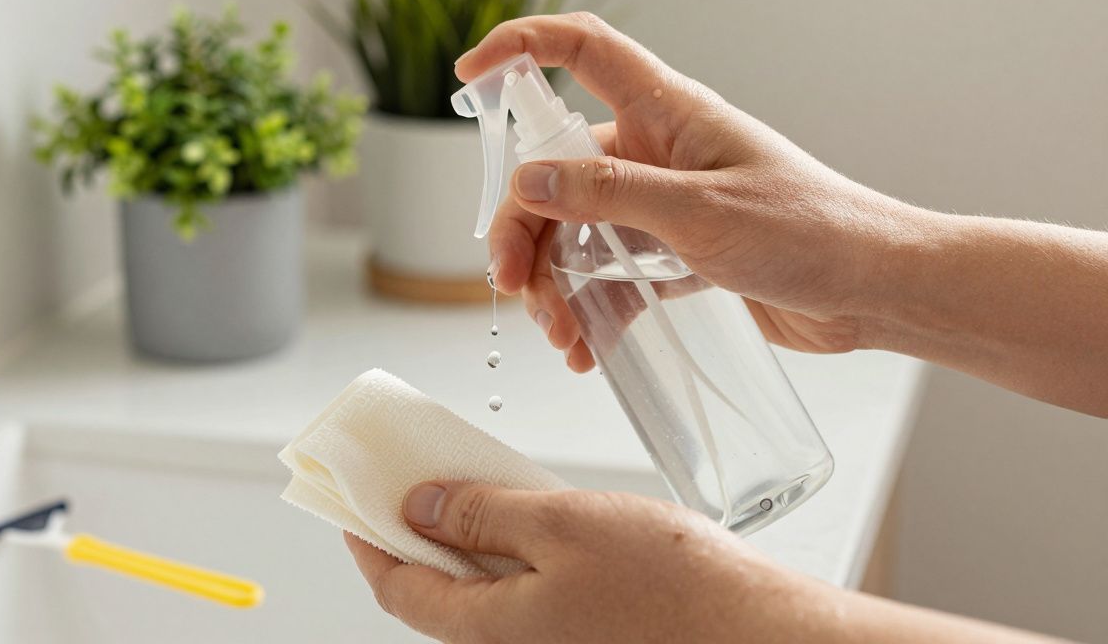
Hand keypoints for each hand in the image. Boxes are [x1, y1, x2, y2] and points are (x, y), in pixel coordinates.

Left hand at [344, 481, 825, 643]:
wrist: (759, 633)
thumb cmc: (673, 584)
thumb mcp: (561, 524)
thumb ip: (483, 514)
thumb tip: (419, 507)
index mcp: (493, 627)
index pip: (398, 589)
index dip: (366, 544)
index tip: (349, 506)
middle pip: (438, 590)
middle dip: (416, 533)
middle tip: (410, 479)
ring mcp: (555, 639)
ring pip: (486, 589)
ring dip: (467, 536)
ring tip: (469, 480)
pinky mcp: (589, 629)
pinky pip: (529, 591)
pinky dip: (514, 549)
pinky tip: (531, 510)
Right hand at [463, 13, 922, 369]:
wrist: (874, 291)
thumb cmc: (812, 232)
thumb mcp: (701, 213)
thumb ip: (609, 194)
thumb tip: (528, 179)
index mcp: (667, 114)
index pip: (581, 51)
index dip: (520, 48)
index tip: (469, 78)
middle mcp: (657, 152)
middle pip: (556, 169)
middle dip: (522, 226)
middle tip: (509, 282)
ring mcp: (663, 203)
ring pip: (576, 230)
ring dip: (554, 282)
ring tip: (561, 334)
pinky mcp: (674, 253)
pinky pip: (610, 274)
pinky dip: (591, 309)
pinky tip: (588, 349)